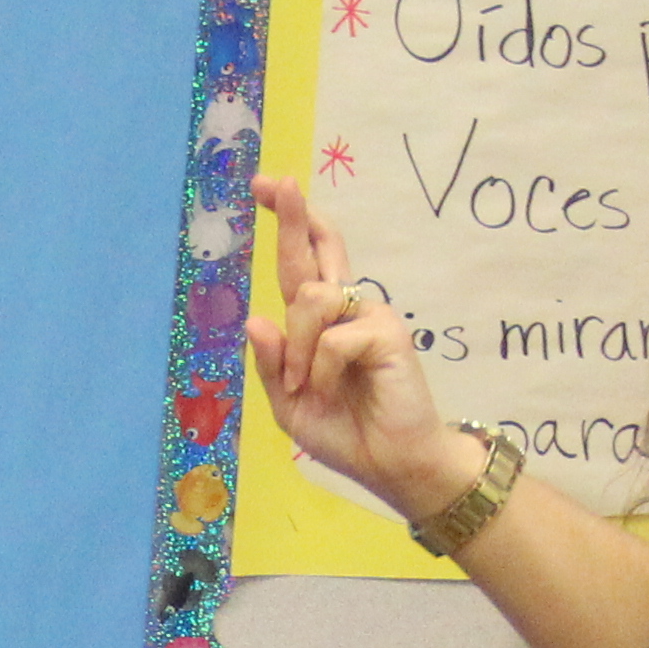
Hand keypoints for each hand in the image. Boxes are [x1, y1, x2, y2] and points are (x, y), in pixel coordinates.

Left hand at [252, 181, 478, 522]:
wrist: (391, 464)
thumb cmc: (345, 432)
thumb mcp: (291, 403)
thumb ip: (272, 365)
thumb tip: (257, 318)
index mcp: (321, 322)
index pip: (303, 264)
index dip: (290, 224)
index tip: (268, 186)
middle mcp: (346, 308)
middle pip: (316, 251)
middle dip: (293, 217)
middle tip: (277, 183)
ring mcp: (370, 315)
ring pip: (311, 300)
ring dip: (296, 350)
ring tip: (306, 387)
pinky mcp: (387, 331)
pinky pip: (332, 339)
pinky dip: (319, 371)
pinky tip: (330, 391)